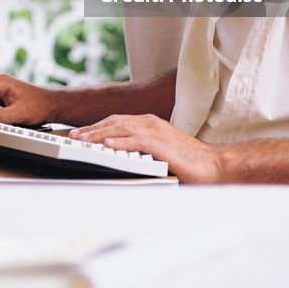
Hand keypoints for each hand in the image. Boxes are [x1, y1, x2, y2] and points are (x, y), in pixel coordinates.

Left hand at [70, 114, 222, 182]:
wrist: (214, 166)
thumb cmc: (191, 163)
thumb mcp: (161, 153)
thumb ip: (143, 152)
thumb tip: (123, 159)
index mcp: (151, 124)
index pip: (118, 121)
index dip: (98, 126)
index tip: (81, 134)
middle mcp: (151, 123)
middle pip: (115, 122)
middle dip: (92, 129)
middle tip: (74, 136)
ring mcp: (157, 132)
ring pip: (121, 129)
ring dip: (99, 134)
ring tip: (82, 140)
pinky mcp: (162, 145)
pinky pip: (136, 141)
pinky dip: (120, 142)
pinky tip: (107, 144)